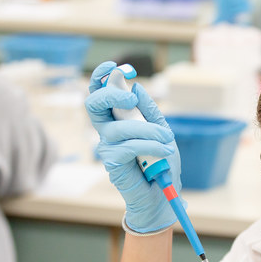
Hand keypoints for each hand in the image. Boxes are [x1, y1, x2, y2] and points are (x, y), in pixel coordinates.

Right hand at [84, 60, 179, 231]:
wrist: (162, 195)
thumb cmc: (161, 163)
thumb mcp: (161, 131)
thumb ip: (149, 111)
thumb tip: (136, 87)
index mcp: (117, 119)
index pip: (100, 93)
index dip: (102, 77)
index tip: (117, 67)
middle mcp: (107, 131)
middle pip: (93, 104)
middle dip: (110, 95)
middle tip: (131, 100)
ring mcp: (107, 147)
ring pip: (119, 127)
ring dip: (148, 131)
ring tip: (167, 141)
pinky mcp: (112, 163)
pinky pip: (128, 146)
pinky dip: (150, 146)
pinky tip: (164, 153)